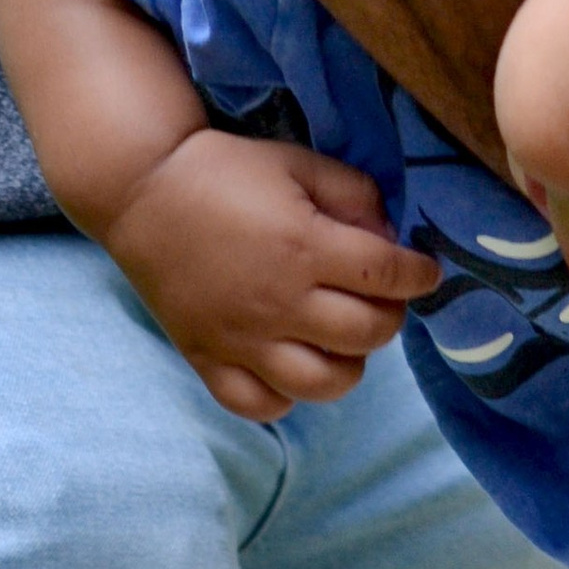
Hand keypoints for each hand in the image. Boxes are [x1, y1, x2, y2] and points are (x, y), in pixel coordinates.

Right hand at [102, 125, 440, 420]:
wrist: (142, 192)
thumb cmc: (225, 171)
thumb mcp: (298, 163)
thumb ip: (354, 194)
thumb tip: (391, 236)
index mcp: (304, 247)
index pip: (386, 275)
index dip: (418, 274)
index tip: (426, 271)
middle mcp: (278, 302)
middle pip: (366, 335)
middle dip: (391, 317)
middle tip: (383, 299)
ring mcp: (242, 340)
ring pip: (322, 384)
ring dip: (349, 363)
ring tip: (344, 337)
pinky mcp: (207, 360)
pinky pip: (260, 406)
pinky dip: (287, 397)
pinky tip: (292, 364)